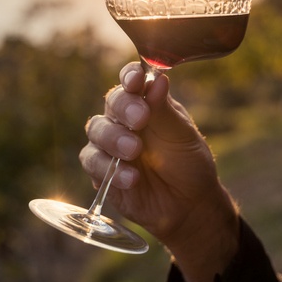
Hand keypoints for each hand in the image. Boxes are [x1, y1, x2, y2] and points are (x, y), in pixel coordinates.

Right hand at [81, 62, 238, 281]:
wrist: (189, 205)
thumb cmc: (188, 163)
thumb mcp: (183, 136)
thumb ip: (166, 110)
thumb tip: (158, 79)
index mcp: (146, 103)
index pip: (131, 81)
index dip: (130, 76)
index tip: (136, 80)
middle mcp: (124, 119)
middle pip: (111, 103)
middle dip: (124, 108)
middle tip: (141, 119)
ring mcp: (110, 144)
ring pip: (96, 130)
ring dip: (114, 138)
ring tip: (134, 151)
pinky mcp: (101, 171)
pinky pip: (93, 162)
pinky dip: (110, 169)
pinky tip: (132, 178)